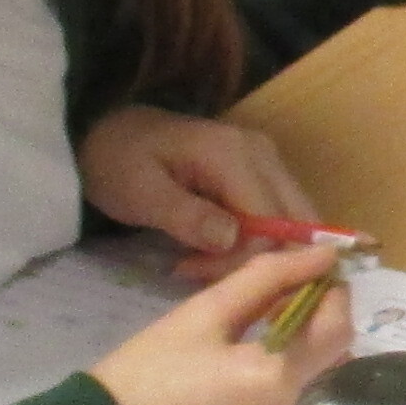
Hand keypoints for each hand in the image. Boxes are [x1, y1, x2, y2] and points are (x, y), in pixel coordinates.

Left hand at [78, 107, 315, 273]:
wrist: (110, 132)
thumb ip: (185, 215)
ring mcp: (268, 161)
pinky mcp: (263, 173)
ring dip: (256, 254)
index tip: (193, 271)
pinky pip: (278, 217)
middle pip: (295, 223)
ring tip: (203, 262)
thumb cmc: (118, 162)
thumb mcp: (139, 192)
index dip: (243, 259)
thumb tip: (231, 239)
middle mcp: (265, 154)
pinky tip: (216, 249)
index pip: (270, 222)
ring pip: (293, 224)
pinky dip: (255, 243)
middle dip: (256, 260)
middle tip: (202, 272)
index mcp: (235, 155)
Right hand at [89, 242, 351, 404]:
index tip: (319, 289)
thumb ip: (264, 281)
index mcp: (272, 380)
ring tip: (265, 383)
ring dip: (311, 389)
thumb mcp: (197, 320)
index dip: (334, 301)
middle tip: (284, 336)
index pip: (338, 329)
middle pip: (341, 373)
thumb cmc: (142, 383)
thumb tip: (322, 256)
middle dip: (322, 346)